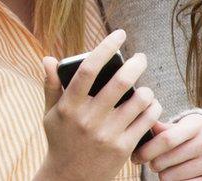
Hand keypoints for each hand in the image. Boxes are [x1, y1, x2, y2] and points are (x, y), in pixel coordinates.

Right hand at [35, 29, 161, 180]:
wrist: (70, 180)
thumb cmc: (60, 141)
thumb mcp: (50, 115)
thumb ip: (51, 86)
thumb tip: (49, 58)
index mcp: (70, 106)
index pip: (89, 69)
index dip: (106, 48)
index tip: (119, 34)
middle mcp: (89, 119)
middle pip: (120, 82)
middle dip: (136, 63)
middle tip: (140, 58)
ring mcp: (108, 134)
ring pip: (139, 100)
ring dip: (146, 88)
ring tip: (144, 86)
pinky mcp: (124, 148)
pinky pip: (147, 120)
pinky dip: (152, 108)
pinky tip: (150, 104)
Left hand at [135, 114, 201, 180]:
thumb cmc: (199, 133)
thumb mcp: (186, 123)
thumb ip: (165, 126)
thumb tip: (143, 125)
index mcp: (197, 126)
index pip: (166, 139)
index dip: (147, 149)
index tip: (136, 155)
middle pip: (164, 160)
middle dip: (151, 163)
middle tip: (150, 161)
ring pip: (170, 176)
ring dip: (162, 174)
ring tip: (165, 167)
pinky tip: (176, 173)